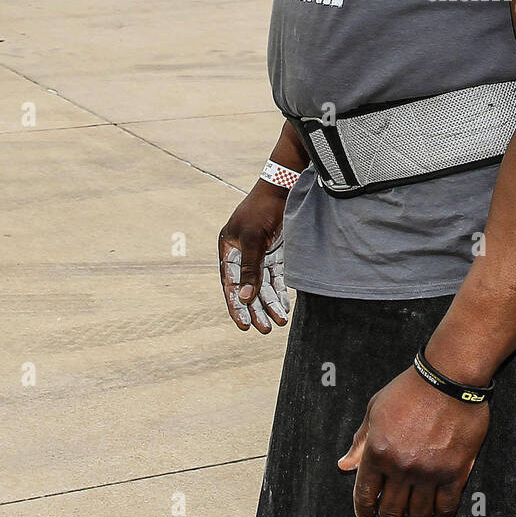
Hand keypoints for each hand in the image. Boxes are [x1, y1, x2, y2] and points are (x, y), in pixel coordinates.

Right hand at [218, 179, 288, 331]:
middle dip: (256, 309)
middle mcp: (242, 253)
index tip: (244, 325)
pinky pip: (276, 277)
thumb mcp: (254, 239)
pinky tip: (285, 306)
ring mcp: (259, 253)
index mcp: (229, 249)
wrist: (286, 186)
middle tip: (264, 330)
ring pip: (263, 285)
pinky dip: (280, 291)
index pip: (231, 284)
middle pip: (248, 288)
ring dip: (270, 303)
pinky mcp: (275, 251)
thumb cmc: (264, 209)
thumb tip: (245, 298)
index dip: (237, 306)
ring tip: (279, 323)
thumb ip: (250, 268)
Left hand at [338, 368, 489, 516]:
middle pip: (391, 510)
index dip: (364, 512)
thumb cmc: (410, 390)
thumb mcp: (375, 410)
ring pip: (418, 514)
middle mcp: (401, 467)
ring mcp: (428, 472)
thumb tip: (344, 466)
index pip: (364, 495)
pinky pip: (446, 507)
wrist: (449, 378)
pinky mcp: (455, 472)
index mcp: (377, 451)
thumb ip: (360, 441)